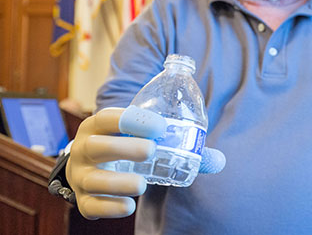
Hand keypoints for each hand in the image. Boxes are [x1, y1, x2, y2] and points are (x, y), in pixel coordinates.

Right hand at [66, 106, 225, 218]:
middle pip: (98, 146)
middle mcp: (84, 148)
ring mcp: (80, 176)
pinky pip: (90, 206)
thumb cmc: (126, 146)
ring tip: (142, 185)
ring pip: (93, 179)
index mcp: (99, 126)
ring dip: (117, 182)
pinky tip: (128, 206)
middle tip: (151, 150)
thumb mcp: (143, 138)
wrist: (92, 167)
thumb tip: (219, 160)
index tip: (160, 126)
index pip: (109, 117)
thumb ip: (180, 146)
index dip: (133, 120)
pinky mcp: (83, 200)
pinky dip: (109, 207)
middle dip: (124, 148)